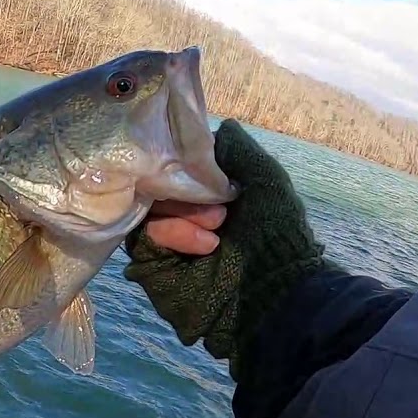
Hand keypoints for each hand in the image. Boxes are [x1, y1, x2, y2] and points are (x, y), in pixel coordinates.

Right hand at [123, 119, 326, 372]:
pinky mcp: (150, 263)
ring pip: (145, 207)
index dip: (181, 158)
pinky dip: (173, 235)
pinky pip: (142, 236)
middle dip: (185, 189)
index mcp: (207, 191)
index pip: (174, 162)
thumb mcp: (265, 179)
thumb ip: (236, 149)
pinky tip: (204, 246)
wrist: (273, 291)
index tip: (198, 163)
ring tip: (217, 229)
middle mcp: (181, 211)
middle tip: (219, 206)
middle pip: (154, 182)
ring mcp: (163, 239)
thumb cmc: (276, 233)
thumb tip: (216, 126)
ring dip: (183, 214)